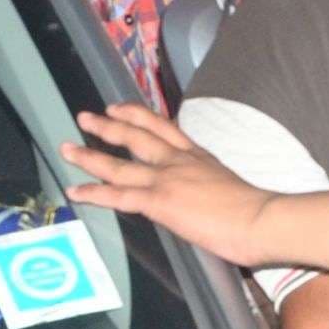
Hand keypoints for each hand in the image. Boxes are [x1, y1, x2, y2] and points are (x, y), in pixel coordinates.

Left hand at [61, 105, 280, 266]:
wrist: (262, 219)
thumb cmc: (258, 212)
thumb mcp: (230, 186)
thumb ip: (210, 186)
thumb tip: (202, 199)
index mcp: (198, 156)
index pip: (164, 128)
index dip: (138, 115)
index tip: (120, 108)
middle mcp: (178, 161)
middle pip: (136, 136)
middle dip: (108, 125)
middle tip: (86, 117)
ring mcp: (166, 179)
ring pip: (118, 164)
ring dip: (89, 156)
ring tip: (66, 149)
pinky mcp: (159, 201)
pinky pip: (118, 195)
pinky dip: (93, 193)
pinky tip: (76, 191)